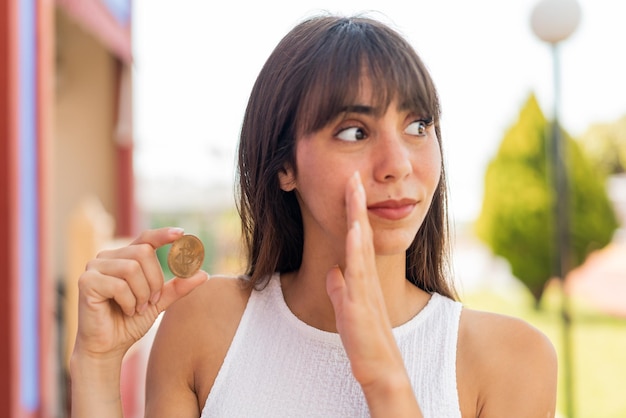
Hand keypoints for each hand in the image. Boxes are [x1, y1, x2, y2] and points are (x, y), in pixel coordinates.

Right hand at [73, 227, 207, 360]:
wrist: (108, 348)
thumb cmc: (129, 323)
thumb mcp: (159, 302)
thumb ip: (178, 287)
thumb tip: (204, 274)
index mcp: (124, 258)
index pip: (146, 238)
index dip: (163, 234)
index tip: (182, 234)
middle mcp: (107, 257)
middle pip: (144, 253)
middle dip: (155, 280)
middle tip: (151, 301)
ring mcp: (94, 268)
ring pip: (132, 268)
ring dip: (142, 293)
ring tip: (138, 308)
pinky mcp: (86, 282)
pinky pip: (119, 285)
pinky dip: (129, 302)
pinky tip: (126, 311)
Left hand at [325, 172, 402, 385]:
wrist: (382, 370)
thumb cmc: (366, 341)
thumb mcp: (349, 309)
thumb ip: (341, 289)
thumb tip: (333, 272)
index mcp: (364, 279)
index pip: (359, 240)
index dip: (355, 214)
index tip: (351, 189)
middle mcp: (367, 279)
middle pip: (362, 235)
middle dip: (357, 206)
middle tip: (355, 177)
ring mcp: (365, 290)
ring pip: (362, 247)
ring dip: (358, 218)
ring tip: (354, 191)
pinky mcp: (360, 305)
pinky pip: (359, 273)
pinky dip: (356, 250)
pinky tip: (354, 231)